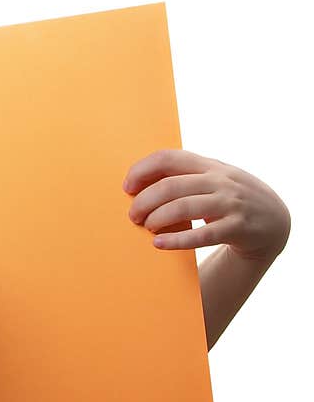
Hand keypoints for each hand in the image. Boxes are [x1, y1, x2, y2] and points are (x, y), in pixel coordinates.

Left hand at [124, 148, 290, 261]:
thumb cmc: (231, 198)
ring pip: (183, 207)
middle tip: (132, 216)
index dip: (142, 170)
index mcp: (209, 165)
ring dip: (157, 218)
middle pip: (170, 186)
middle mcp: (220, 180)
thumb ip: (185, 176)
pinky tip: (159, 244)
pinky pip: (202, 235)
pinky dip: (177, 240)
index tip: (127, 187)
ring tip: (147, 227)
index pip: (168, 157)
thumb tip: (140, 182)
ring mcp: (230, 203)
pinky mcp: (237, 227)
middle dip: (144, 201)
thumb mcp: (213, 179)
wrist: (275, 221)